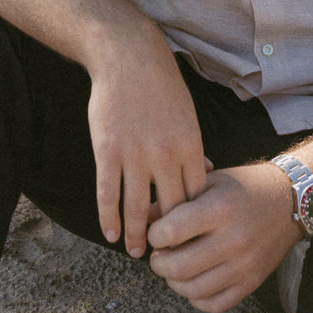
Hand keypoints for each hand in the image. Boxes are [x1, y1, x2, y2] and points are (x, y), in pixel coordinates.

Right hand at [87, 33, 207, 257]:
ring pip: (136, 209)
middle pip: (169, 210)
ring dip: (136, 237)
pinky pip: (108, 194)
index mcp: (189, 146)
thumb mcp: (188, 115)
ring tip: (135, 252)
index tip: (189, 236)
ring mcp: (134, 155)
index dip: (192, 222)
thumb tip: (205, 174)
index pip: (195, 198)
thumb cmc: (161, 85)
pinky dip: (108, 219)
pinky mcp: (108, 152)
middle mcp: (165, 156)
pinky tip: (109, 233)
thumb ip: (194, 148)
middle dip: (168, 237)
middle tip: (164, 255)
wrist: (129, 57)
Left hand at [148, 163, 300, 312]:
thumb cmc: (245, 186)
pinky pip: (215, 304)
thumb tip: (145, 218)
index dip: (154, 235)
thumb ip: (177, 199)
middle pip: (178, 266)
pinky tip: (195, 281)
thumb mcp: (211, 181)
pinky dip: (197, 298)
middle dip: (159, 263)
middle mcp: (232, 239)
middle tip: (158, 255)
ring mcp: (243, 265)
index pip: (171, 232)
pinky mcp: (252, 282)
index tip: (156, 232)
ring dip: (174, 282)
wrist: (290, 200)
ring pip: (193, 290)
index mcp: (219, 209)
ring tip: (174, 268)